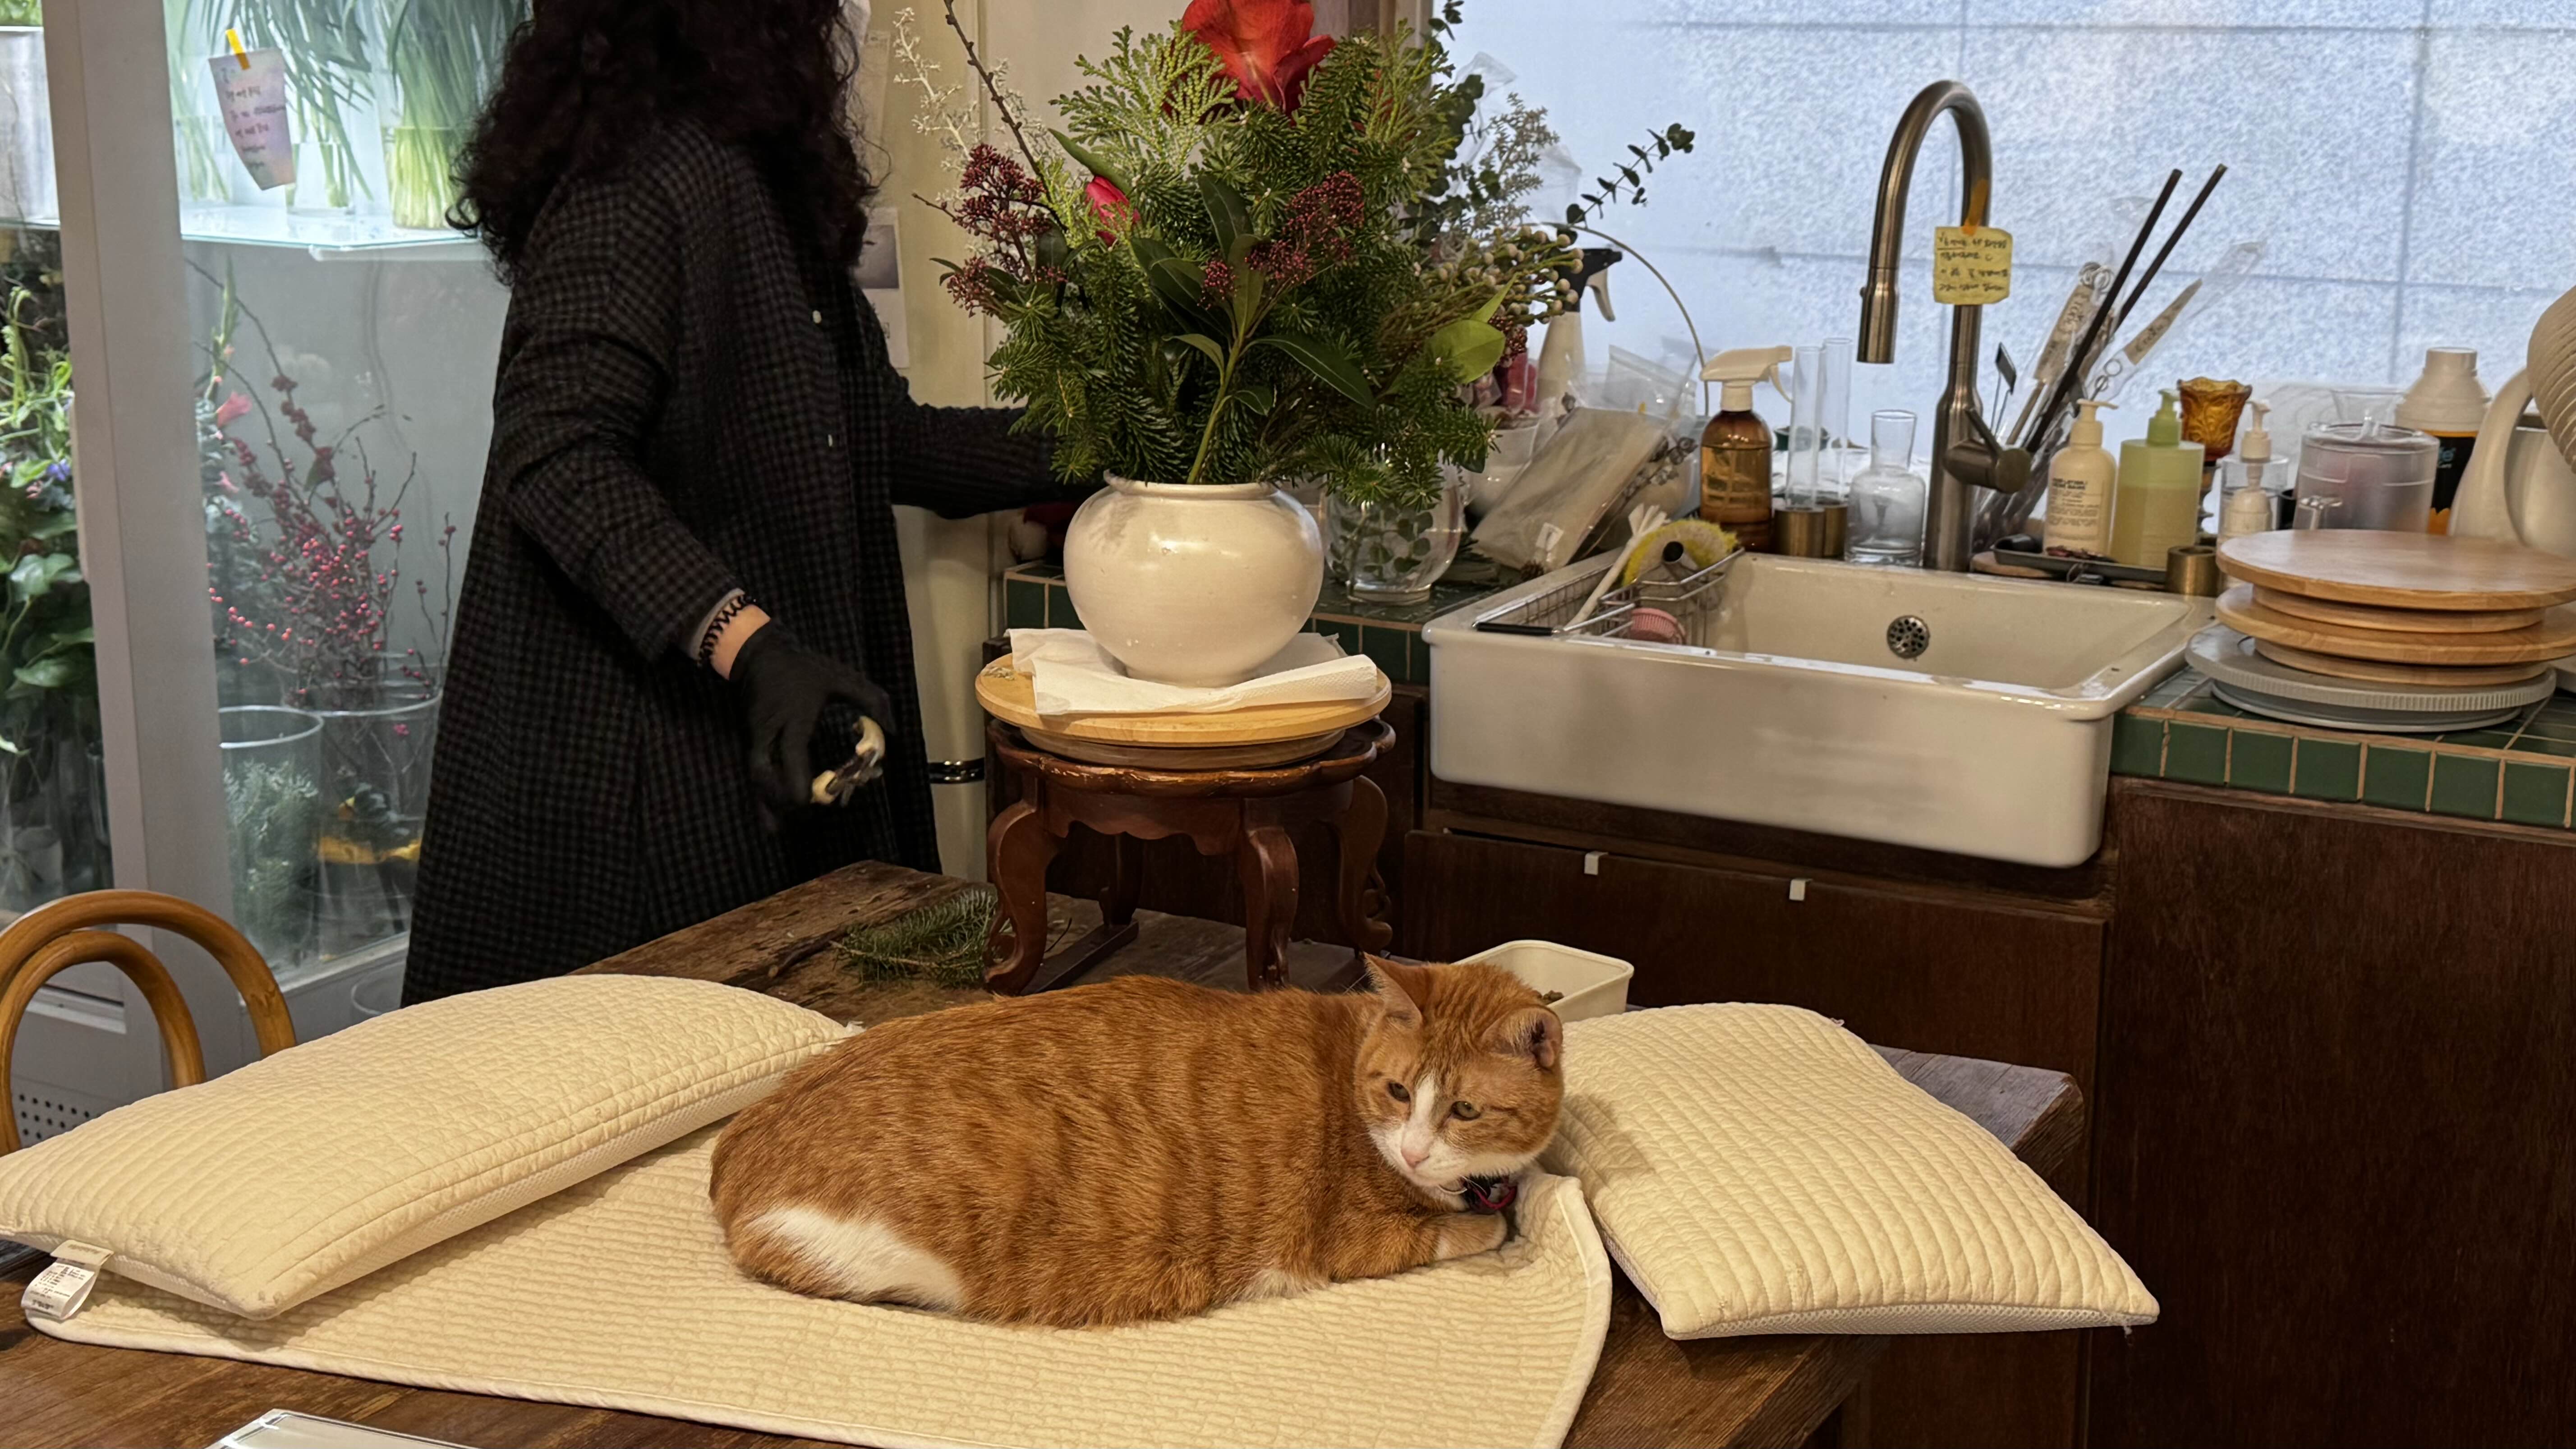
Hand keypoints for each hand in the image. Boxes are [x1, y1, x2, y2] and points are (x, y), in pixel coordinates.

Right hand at [728, 622, 893, 825]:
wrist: (756, 653)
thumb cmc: (803, 667)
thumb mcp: (840, 677)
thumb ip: (871, 700)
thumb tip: (894, 730)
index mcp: (793, 719)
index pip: (790, 755)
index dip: (797, 781)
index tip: (808, 800)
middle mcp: (769, 733)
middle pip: (766, 775)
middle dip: (782, 799)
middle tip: (802, 815)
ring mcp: (756, 738)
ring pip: (756, 778)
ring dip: (768, 803)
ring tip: (779, 829)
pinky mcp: (750, 742)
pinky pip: (753, 773)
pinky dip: (760, 796)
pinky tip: (767, 819)